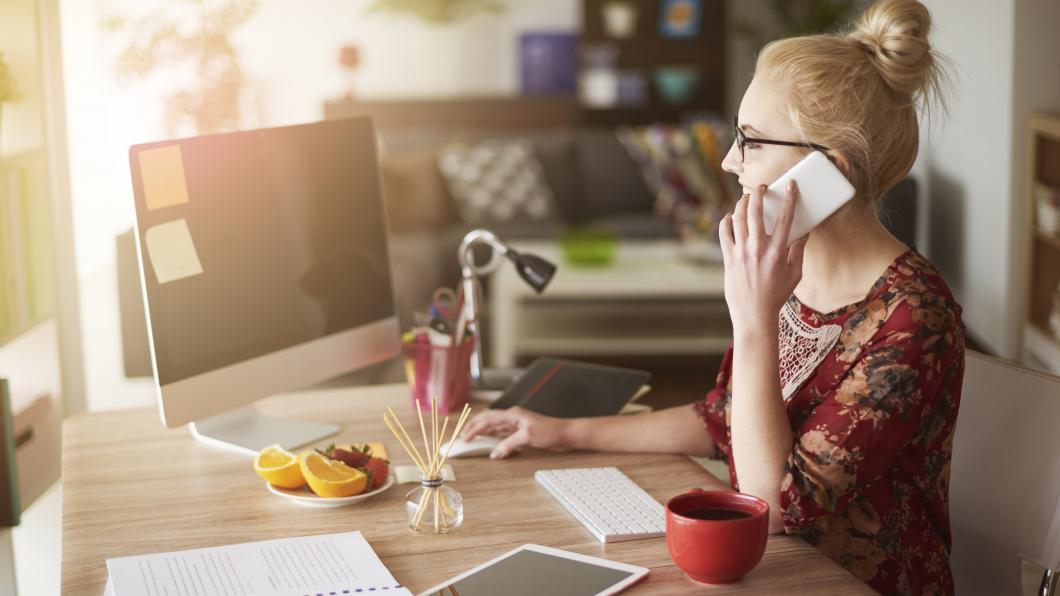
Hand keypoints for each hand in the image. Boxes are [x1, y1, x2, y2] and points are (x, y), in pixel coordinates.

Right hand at [460, 406, 569, 458]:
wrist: (564, 434)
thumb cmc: (549, 431)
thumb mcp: (527, 438)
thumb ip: (508, 445)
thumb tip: (493, 454)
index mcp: (512, 414)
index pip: (487, 420)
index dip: (473, 429)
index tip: (464, 439)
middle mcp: (512, 417)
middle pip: (487, 420)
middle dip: (473, 427)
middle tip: (462, 436)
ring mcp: (515, 424)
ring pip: (493, 427)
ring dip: (481, 432)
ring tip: (470, 439)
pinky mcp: (520, 432)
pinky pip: (501, 434)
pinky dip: (492, 438)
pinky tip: (488, 443)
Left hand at [719, 180, 807, 335]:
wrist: (754, 314)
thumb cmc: (776, 295)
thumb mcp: (795, 274)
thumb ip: (798, 251)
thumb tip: (803, 233)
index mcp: (777, 252)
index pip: (785, 218)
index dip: (789, 198)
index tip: (791, 186)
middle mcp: (757, 249)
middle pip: (756, 212)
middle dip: (758, 194)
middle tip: (761, 187)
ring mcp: (741, 253)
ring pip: (738, 219)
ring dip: (742, 205)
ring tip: (746, 199)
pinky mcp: (728, 258)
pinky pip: (724, 234)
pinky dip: (726, 222)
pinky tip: (730, 217)